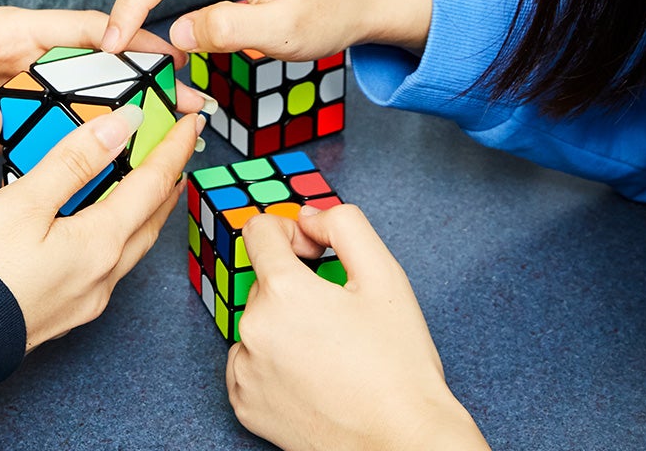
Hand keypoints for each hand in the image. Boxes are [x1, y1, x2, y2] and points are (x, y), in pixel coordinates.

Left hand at [0, 7, 194, 169]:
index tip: (166, 54)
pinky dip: (113, 121)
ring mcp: (37, 76)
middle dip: (147, 72)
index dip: (125, 38)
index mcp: (11, 31)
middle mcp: (31, 47)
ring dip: (137, 100)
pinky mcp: (39, 104)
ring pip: (99, 83)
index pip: (80, 26)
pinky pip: (84, 108)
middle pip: (100, 54)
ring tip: (180, 118)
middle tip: (189, 94)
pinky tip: (142, 140)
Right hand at [0, 103, 205, 350]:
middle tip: (176, 147)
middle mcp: (104, 275)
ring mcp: (87, 298)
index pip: (153, 185)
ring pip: (133, 244)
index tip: (191, 121)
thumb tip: (123, 124)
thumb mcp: (25, 200)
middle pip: (152, 218)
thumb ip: (76, 160)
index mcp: (100, 244)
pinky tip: (105, 226)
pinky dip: (120, 232)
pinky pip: (110, 263)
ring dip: (148, 209)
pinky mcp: (67, 310)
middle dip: (169, 179)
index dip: (173, 148)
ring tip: (151, 182)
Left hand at [229, 205, 488, 450]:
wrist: (401, 440)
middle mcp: (252, 329)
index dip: (292, 234)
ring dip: (282, 326)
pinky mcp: (245, 406)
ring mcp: (246, 371)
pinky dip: (272, 363)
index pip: (259, 231)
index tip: (316, 256)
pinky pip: (248, 365)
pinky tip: (310, 375)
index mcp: (283, 292)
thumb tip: (308, 217)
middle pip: (263, 281)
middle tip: (338, 315)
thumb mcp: (385, 276)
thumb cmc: (398, 365)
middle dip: (295, 286)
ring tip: (328, 350)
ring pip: (256, 324)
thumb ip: (344, 225)